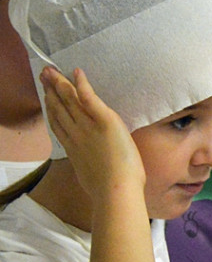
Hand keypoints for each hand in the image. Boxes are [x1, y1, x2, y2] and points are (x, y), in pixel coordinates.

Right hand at [40, 66, 144, 198]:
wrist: (116, 190)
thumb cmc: (109, 189)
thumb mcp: (89, 174)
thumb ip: (86, 163)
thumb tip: (88, 162)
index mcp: (73, 148)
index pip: (58, 123)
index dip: (51, 107)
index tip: (46, 96)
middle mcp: (76, 134)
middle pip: (60, 107)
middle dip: (51, 89)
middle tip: (44, 74)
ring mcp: (88, 127)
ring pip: (70, 101)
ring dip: (60, 84)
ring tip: (52, 71)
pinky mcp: (105, 121)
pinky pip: (90, 98)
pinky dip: (82, 84)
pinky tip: (76, 72)